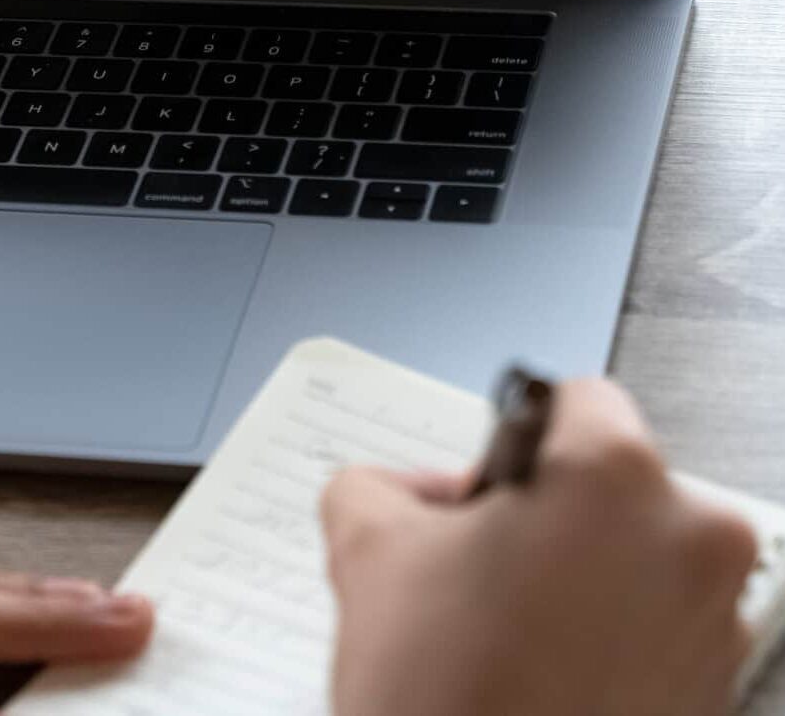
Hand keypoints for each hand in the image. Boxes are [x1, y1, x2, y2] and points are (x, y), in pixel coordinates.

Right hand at [322, 378, 755, 715]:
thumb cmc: (446, 694)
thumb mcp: (366, 544)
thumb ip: (387, 483)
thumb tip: (423, 497)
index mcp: (613, 476)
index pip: (576, 400)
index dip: (517, 441)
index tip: (491, 490)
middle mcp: (689, 539)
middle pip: (617, 481)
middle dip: (555, 512)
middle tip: (491, 565)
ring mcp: (717, 623)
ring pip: (643, 556)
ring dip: (587, 576)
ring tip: (516, 629)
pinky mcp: (721, 691)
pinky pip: (663, 627)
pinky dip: (613, 636)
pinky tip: (548, 669)